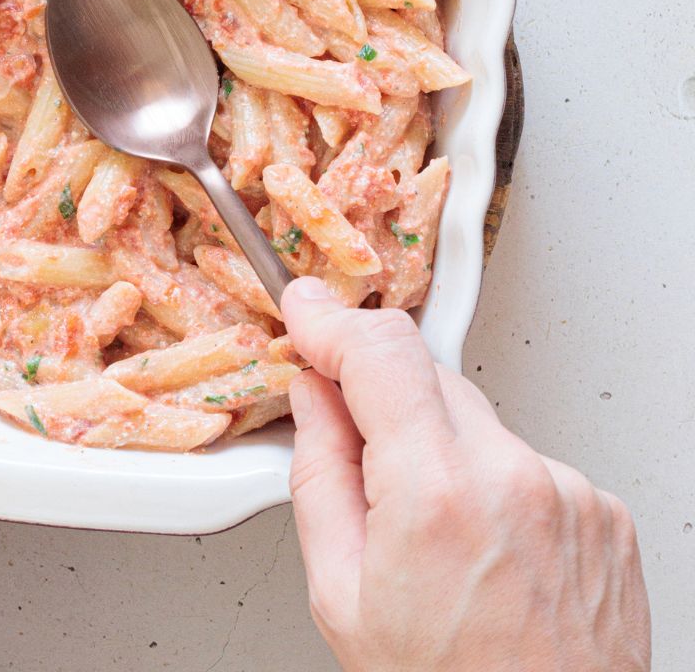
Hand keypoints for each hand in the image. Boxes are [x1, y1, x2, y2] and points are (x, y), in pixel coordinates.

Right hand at [282, 277, 649, 671]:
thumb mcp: (341, 594)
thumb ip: (318, 474)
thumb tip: (314, 399)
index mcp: (436, 495)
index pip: (380, 352)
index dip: (332, 323)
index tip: (307, 313)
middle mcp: (514, 478)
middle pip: (426, 376)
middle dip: (381, 397)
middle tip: (359, 452)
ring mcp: (568, 492)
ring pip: (475, 418)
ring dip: (440, 446)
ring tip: (438, 534)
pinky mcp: (601, 510)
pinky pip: (525, 460)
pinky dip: (493, 482)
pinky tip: (486, 546)